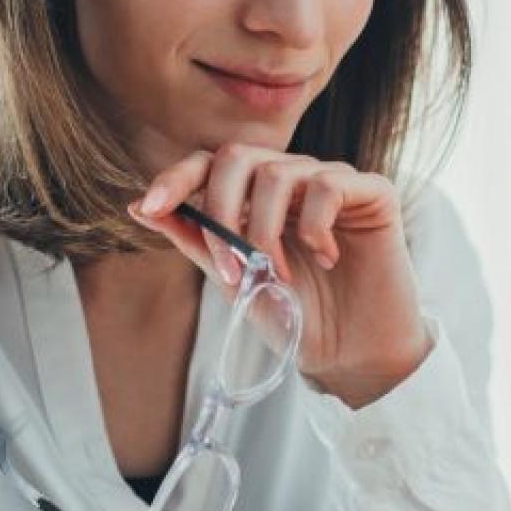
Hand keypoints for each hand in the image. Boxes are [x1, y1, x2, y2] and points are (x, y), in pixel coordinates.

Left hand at [128, 144, 431, 407]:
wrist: (351, 354)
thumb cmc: (296, 316)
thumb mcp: (234, 279)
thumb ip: (195, 239)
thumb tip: (138, 207)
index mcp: (256, 196)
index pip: (210, 163)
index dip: (176, 177)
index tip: (151, 207)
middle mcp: (292, 179)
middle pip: (238, 155)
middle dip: (221, 210)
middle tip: (232, 267)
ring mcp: (331, 181)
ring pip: (278, 172)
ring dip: (266, 231)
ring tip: (281, 275)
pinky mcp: (372, 192)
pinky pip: (328, 184)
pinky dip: (316, 226)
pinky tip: (327, 258)